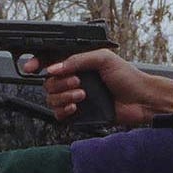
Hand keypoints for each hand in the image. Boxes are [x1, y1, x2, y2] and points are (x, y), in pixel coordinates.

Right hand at [25, 49, 172, 126]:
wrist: (142, 100)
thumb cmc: (128, 77)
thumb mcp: (103, 58)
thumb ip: (76, 60)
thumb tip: (54, 68)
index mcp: (79, 64)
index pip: (51, 62)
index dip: (37, 64)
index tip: (30, 68)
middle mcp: (75, 79)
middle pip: (48, 82)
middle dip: (59, 83)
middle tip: (78, 82)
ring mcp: (76, 97)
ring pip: (52, 99)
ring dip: (64, 97)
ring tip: (82, 95)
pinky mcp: (80, 114)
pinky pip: (59, 114)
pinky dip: (64, 110)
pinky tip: (77, 107)